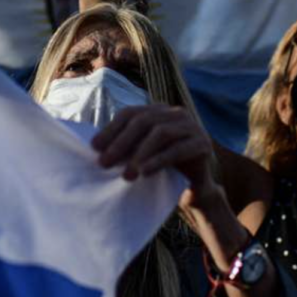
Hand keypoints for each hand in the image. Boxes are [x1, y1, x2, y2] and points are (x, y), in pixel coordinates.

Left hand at [91, 104, 220, 210]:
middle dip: (121, 143)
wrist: (193, 186)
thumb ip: (124, 144)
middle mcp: (175, 113)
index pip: (130, 113)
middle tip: (104, 163)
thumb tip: (95, 147)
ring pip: (160, 133)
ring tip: (126, 175)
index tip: (94, 148)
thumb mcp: (140, 152)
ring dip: (139, 154)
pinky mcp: (202, 143)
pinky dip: (159, 161)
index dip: (111, 129)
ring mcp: (191, 126)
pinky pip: (177, 150)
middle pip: (143, 121)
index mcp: (157, 110)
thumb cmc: (161, 167)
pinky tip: (145, 172)